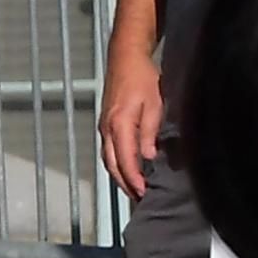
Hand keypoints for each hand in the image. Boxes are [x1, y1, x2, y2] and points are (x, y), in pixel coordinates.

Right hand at [98, 39, 163, 200]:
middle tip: (140, 199)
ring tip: (134, 190)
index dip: (134, 179)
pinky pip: (108, 151)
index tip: (145, 194)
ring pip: (108, 159)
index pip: (125, 160)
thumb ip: (149, 131)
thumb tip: (148, 157)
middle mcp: (107, 129)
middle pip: (112, 164)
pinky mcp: (106, 124)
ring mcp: (104, 127)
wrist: (125, 58)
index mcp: (119, 124)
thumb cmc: (143, 78)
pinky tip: (128, 170)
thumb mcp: (153, 104)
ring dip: (120, 177)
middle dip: (125, 184)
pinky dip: (117, 165)